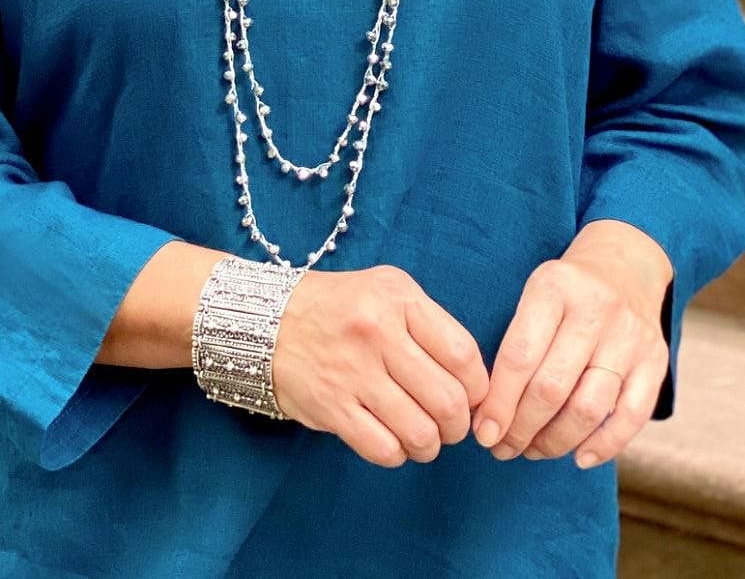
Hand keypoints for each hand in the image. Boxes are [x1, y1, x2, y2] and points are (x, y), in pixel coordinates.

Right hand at [272, 263, 489, 466]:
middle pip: (448, 400)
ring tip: (424, 436)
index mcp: (398, 298)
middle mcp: (377, 332)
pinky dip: (398, 455)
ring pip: (420, 432)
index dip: (479, 387)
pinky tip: (394, 441)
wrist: (266, 320)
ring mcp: (352, 372)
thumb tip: (474, 381)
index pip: (463, 354)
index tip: (473, 397)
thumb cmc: (339, 307)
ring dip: (431, 445)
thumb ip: (430, 324)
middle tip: (451, 425)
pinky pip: (384, 449)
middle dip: (459, 425)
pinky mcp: (331, 407)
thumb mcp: (387, 290)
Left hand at [470, 245, 670, 469]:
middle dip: (522, 428)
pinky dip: (604, 445)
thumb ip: (515, 345)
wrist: (624, 266)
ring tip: (534, 450)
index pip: (520, 356)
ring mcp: (630, 336)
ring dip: (556, 441)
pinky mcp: (656, 360)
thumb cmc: (565, 293)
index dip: (499, 403)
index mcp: (554, 286)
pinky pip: (632, 416)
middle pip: (552, 387)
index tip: (484, 433)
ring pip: (589, 408)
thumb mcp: (534, 294)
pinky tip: (579, 457)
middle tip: (504, 448)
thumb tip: (490, 416)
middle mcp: (595, 308)